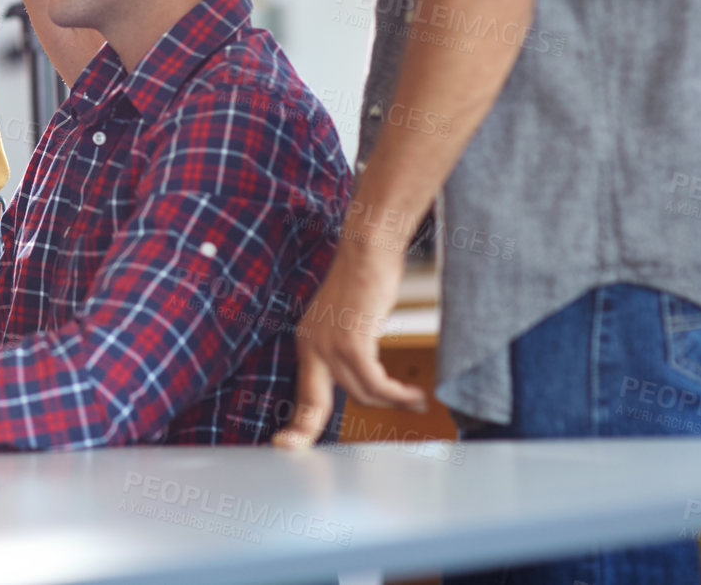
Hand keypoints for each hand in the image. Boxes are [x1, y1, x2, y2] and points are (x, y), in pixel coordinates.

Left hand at [271, 232, 426, 450]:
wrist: (367, 250)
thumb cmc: (364, 280)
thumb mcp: (346, 320)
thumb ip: (346, 348)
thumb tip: (362, 376)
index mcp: (307, 342)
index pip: (301, 392)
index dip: (297, 422)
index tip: (286, 444)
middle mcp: (312, 346)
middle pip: (313, 404)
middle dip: (305, 430)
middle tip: (294, 448)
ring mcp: (330, 345)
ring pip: (361, 394)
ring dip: (390, 402)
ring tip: (413, 402)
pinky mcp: (352, 342)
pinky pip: (377, 383)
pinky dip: (398, 394)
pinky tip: (415, 396)